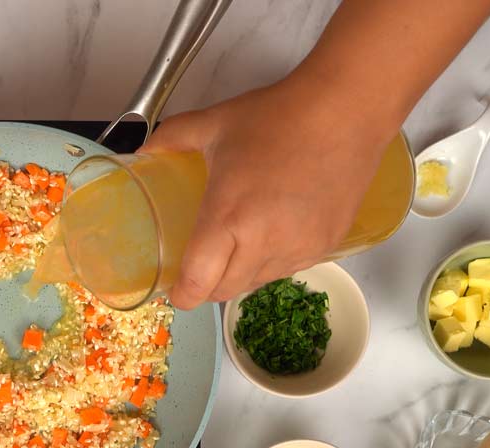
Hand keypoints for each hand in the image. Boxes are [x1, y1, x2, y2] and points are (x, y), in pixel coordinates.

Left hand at [141, 77, 395, 307]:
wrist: (345, 110)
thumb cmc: (279, 116)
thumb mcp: (214, 124)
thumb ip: (171, 138)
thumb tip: (144, 149)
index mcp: (228, 218)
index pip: (199, 282)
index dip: (182, 294)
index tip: (175, 290)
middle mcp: (264, 243)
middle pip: (225, 291)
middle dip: (207, 287)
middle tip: (199, 269)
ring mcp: (298, 248)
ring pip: (257, 283)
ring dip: (239, 275)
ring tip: (234, 249)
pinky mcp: (325, 246)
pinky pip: (288, 270)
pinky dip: (271, 263)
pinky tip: (269, 237)